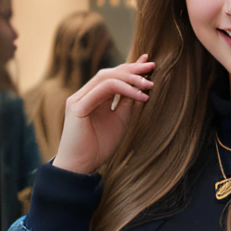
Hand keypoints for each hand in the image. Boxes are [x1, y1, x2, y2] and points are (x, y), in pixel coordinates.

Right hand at [53, 54, 154, 173]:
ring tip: (149, 84)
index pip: (112, 77)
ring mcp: (79, 99)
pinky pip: (103, 90)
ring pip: (106, 78)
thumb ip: (125, 104)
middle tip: (152, 65)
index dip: (130, 68)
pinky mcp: (78, 107)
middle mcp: (84, 95)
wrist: (81, 167)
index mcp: (92, 98)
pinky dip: (124, 90)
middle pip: (109, 74)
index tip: (148, 63)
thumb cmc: (98, 147)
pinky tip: (140, 96)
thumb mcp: (119, 122)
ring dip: (130, 78)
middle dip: (132, 68)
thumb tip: (139, 88)